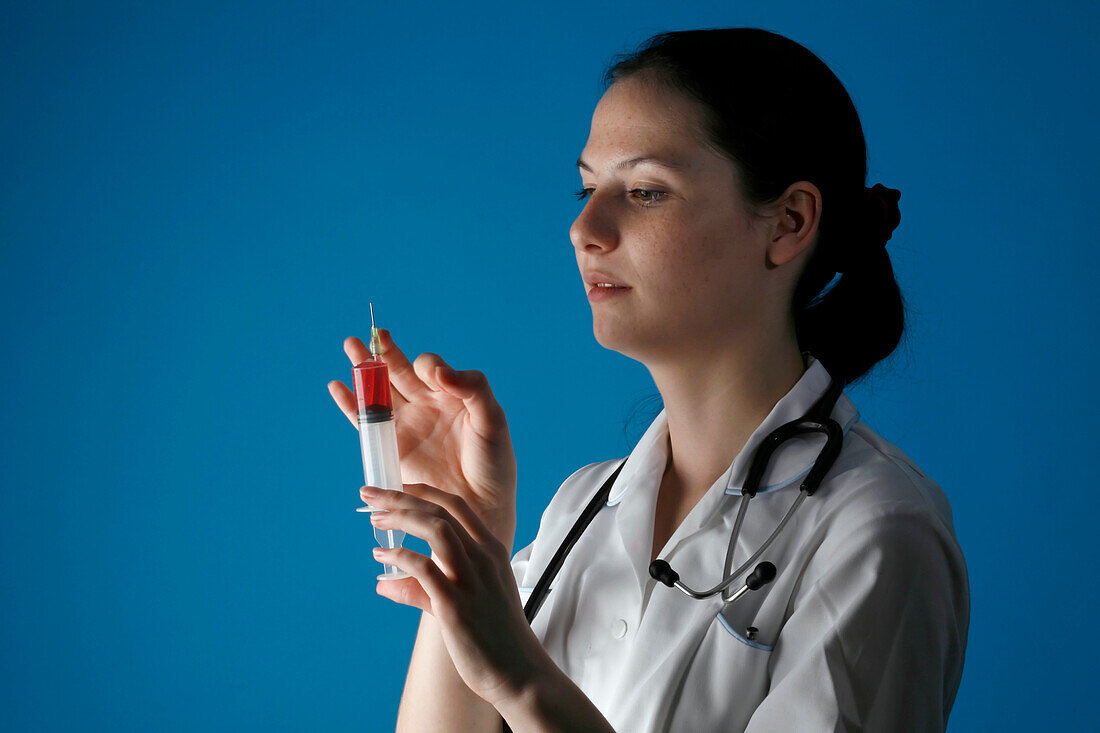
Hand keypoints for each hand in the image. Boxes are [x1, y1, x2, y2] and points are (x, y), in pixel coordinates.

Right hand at [328, 330, 516, 545]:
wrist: (481, 507)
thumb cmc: (493, 464)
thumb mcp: (492, 419)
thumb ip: (472, 387)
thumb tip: (437, 370)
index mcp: (453, 393)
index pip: (431, 367)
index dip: (426, 364)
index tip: (429, 374)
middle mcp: (427, 404)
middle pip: (399, 370)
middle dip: (384, 351)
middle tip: (371, 333)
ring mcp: (407, 424)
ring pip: (379, 390)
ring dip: (363, 369)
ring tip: (350, 345)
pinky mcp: (391, 446)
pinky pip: (365, 421)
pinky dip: (350, 403)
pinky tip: (337, 385)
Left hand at [362, 482, 547, 707]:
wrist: (518, 672)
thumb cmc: (493, 637)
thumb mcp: (464, 600)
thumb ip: (423, 587)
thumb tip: (382, 583)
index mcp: (491, 550)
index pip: (456, 505)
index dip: (422, 492)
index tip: (395, 488)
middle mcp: (484, 558)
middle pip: (440, 510)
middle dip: (401, 496)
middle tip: (370, 493)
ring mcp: (471, 579)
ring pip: (436, 529)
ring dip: (401, 517)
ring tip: (374, 518)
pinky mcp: (456, 605)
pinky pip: (424, 569)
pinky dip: (400, 556)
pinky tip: (382, 556)